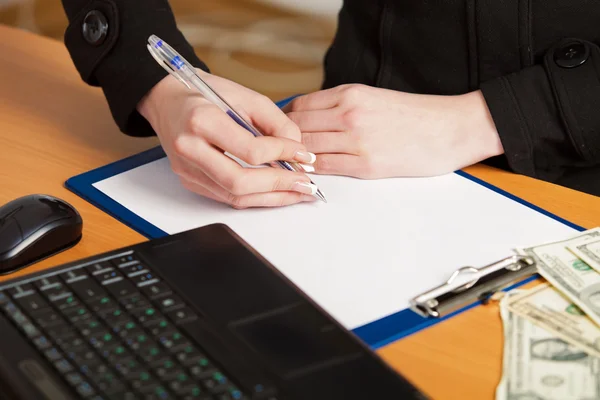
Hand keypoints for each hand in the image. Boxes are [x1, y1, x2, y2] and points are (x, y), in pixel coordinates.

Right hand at [137, 69, 317, 207]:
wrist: (168, 100)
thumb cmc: (206, 94)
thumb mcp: (246, 97)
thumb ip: (276, 123)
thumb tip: (298, 150)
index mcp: (202, 120)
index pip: (250, 150)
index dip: (283, 155)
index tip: (303, 154)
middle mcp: (189, 149)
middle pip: (239, 182)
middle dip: (279, 185)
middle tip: (306, 184)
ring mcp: (186, 169)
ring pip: (234, 196)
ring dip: (271, 197)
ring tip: (297, 192)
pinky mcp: (189, 181)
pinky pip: (226, 197)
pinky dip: (255, 197)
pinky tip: (275, 192)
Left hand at [284, 84, 503, 178]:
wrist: (452, 128)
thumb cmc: (417, 115)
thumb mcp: (375, 97)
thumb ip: (343, 105)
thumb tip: (313, 118)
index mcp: (351, 93)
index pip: (299, 106)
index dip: (283, 120)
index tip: (279, 130)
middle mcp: (349, 114)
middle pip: (298, 128)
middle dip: (284, 140)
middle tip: (277, 150)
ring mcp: (357, 140)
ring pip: (307, 149)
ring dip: (295, 157)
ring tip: (289, 163)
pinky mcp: (366, 165)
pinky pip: (325, 167)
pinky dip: (311, 170)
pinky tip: (307, 172)